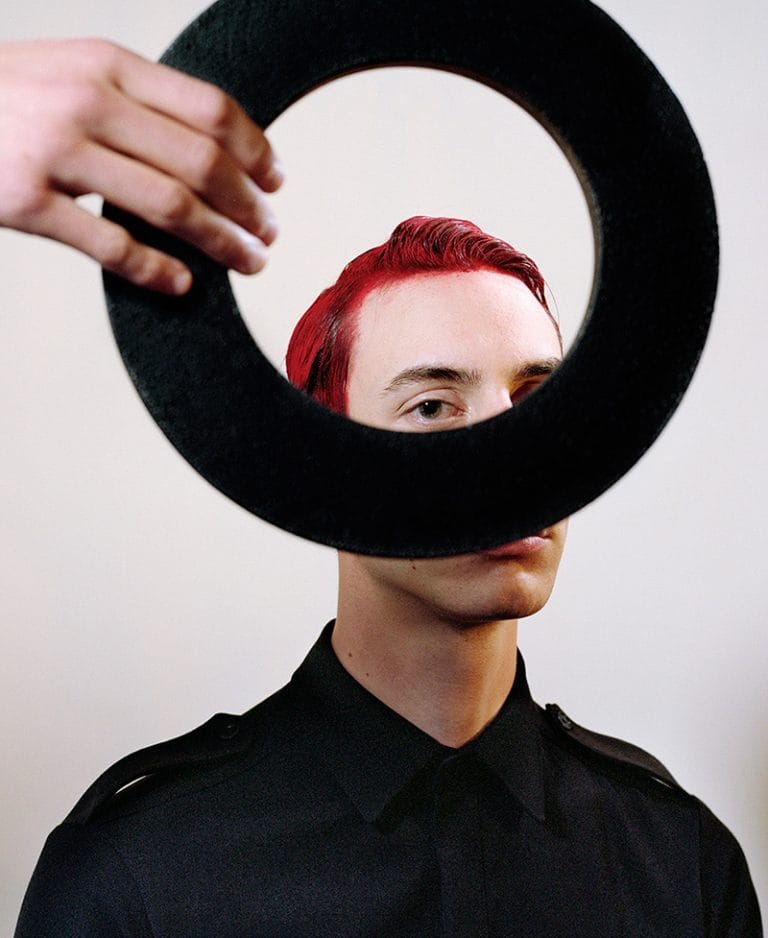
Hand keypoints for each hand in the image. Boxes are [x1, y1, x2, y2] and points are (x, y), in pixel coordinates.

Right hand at [0, 39, 282, 293]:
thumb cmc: (6, 95)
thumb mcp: (72, 71)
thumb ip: (136, 100)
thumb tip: (210, 144)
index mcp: (107, 66)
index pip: (210, 109)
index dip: (256, 151)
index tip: (277, 182)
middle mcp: (88, 103)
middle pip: (202, 163)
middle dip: (250, 207)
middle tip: (270, 234)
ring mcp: (55, 152)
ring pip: (170, 207)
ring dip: (223, 242)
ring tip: (249, 262)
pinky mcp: (26, 202)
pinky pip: (113, 246)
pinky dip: (159, 270)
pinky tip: (184, 284)